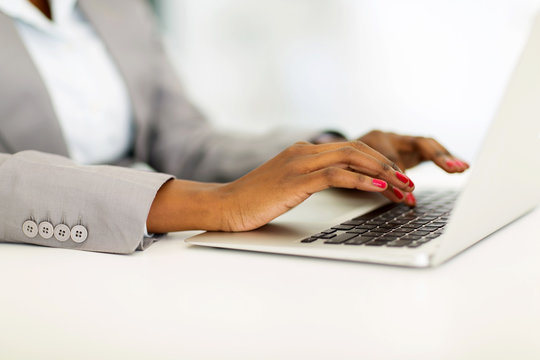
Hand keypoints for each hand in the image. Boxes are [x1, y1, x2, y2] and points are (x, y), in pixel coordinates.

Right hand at [147, 141, 415, 232]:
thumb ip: (312, 178)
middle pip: (356, 150)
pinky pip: (335, 175)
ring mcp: (299, 163)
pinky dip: (360, 180)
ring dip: (381, 172)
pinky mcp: (295, 180)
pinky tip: (378, 187)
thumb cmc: (256, 200)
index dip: (378, 162)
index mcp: (304, 151)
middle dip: (387, 165)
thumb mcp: (289, 185)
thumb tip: (340, 185)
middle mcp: (304, 151)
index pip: (350, 150)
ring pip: (350, 158)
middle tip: (409, 183)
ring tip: (403, 186)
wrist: (226, 206)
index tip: (397, 179)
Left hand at [357, 130, 468, 205]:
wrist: (347, 148)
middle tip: (453, 169)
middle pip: (418, 143)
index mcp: (377, 140)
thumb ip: (380, 185)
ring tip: (462, 167)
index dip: (401, 172)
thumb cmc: (351, 161)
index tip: (409, 189)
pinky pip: (430, 151)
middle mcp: (393, 138)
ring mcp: (403, 142)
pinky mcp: (411, 148)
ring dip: (445, 157)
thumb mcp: (357, 172)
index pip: (392, 156)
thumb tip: (408, 200)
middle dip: (436, 156)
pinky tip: (461, 166)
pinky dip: (445, 159)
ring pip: (427, 145)